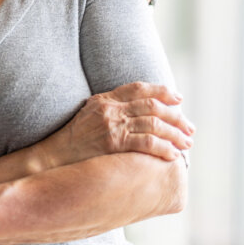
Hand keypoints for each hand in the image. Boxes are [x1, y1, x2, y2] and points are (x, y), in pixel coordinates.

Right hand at [41, 82, 194, 167]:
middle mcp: (110, 108)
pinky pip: (146, 142)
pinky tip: (173, 155)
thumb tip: (137, 114)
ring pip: (154, 124)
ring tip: (187, 144)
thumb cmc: (72, 141)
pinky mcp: (112, 143)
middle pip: (152, 105)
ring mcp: (111, 125)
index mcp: (105, 99)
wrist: (53, 157)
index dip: (162, 91)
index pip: (139, 88)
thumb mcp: (89, 116)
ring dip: (175, 134)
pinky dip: (164, 148)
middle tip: (190, 129)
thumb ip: (111, 110)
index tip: (179, 99)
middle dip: (176, 117)